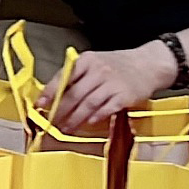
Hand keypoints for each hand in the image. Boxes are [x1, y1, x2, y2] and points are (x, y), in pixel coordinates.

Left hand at [49, 40, 181, 136]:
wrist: (148, 64)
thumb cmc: (119, 65)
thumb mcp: (96, 62)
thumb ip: (77, 76)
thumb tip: (55, 95)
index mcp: (88, 60)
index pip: (64, 77)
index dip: (50, 92)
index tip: (40, 104)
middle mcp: (99, 70)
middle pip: (74, 94)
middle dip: (60, 111)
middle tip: (51, 122)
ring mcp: (112, 83)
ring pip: (87, 104)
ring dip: (74, 118)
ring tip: (66, 128)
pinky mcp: (124, 95)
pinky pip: (105, 108)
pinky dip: (95, 117)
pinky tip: (88, 123)